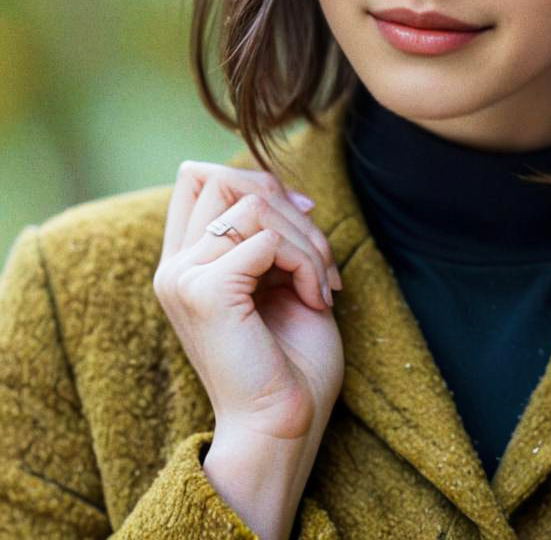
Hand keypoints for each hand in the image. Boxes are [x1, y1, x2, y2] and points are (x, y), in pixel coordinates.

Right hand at [152, 162, 344, 442]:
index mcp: (186, 262)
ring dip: (307, 239)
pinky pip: (267, 240)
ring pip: (254, 204)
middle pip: (226, 179)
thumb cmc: (288, 360)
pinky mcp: (205, 292)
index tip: (300, 216)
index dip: (256, 181)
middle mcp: (174, 266)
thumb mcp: (278, 278)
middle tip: (319, 256)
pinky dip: (306, 262)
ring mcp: (183, 277)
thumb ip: (265, 234)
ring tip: (323, 283)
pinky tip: (316, 299)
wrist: (282, 425)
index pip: (199, 178)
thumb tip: (278, 187)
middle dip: (289, 205)